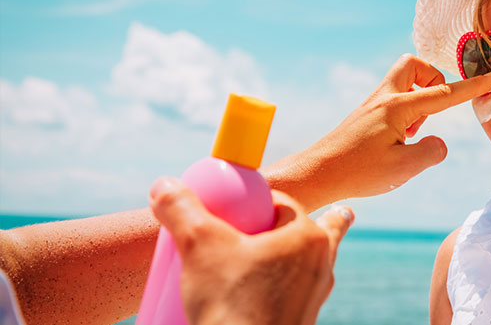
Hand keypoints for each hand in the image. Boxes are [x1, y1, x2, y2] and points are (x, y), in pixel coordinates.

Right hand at [149, 177, 352, 324]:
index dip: (256, 200)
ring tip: (289, 251)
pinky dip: (284, 287)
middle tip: (270, 222)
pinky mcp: (301, 322)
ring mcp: (314, 296)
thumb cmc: (232, 304)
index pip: (281, 203)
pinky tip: (269, 293)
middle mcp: (321, 265)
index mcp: (308, 237)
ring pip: (305, 264)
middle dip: (290, 224)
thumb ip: (182, 210)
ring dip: (294, 255)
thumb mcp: (199, 246)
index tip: (234, 207)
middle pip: (302, 231)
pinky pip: (295, 294)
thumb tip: (164, 185)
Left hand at [263, 54, 490, 211]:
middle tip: (433, 110)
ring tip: (412, 134)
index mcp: (397, 107)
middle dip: (433, 79)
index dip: (472, 87)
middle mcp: (384, 98)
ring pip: (403, 81)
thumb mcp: (404, 168)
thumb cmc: (358, 171)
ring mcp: (373, 104)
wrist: (318, 173)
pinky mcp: (366, 114)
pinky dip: (406, 112)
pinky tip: (398, 140)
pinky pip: (394, 98)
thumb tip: (439, 142)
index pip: (443, 94)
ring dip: (419, 99)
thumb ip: (431, 152)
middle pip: (414, 65)